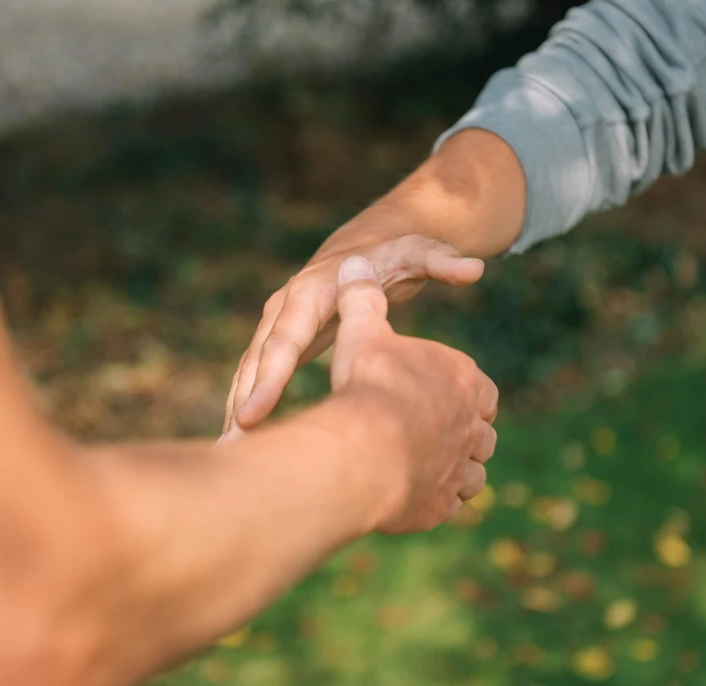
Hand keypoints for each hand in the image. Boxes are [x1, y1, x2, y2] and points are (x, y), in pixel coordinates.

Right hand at [221, 235, 483, 439]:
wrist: (366, 249)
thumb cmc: (394, 255)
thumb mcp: (416, 253)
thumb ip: (440, 262)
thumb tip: (474, 270)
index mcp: (313, 291)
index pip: (286, 336)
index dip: (270, 376)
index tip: (255, 414)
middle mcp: (287, 308)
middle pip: (259, 360)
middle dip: (244, 402)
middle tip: (234, 446)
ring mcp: (280, 327)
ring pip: (251, 372)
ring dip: (240, 412)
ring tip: (231, 457)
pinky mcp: (282, 347)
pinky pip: (259, 380)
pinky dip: (252, 411)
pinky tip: (247, 447)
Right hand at [330, 256, 497, 533]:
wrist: (365, 452)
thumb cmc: (368, 387)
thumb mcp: (363, 333)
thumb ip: (363, 300)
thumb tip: (354, 263)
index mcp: (462, 380)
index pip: (481, 388)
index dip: (465, 391)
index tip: (448, 394)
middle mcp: (472, 427)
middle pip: (482, 434)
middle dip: (463, 434)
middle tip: (434, 434)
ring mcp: (459, 470)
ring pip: (473, 475)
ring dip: (456, 471)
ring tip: (428, 467)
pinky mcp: (441, 506)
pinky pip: (449, 506)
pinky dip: (438, 501)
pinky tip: (416, 495)